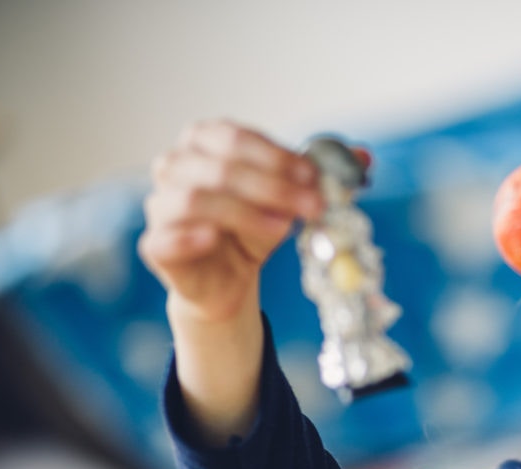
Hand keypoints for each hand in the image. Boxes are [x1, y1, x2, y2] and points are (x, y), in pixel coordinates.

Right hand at [139, 119, 323, 323]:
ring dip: (246, 212)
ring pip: (196, 199)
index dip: (277, 157)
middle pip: (221, 168)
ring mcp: (161, 205)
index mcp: (205, 142)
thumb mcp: (290, 200)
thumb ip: (320, 177)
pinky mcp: (156, 246)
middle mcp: (176, 167)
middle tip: (313, 206)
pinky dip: (193, 236)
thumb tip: (364, 158)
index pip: (237, 138)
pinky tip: (218, 239)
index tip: (315, 177)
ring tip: (282, 229)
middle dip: (273, 186)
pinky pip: (166, 237)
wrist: (229, 279)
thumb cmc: (254, 229)